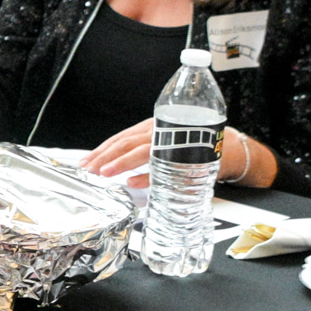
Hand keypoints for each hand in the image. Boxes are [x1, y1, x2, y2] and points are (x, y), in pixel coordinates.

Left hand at [82, 119, 266, 187]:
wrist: (226, 147)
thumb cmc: (190, 145)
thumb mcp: (163, 143)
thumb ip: (141, 153)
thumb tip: (115, 169)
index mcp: (150, 127)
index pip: (120, 138)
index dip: (101, 150)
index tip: (85, 162)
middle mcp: (159, 131)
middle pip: (126, 143)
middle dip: (105, 157)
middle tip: (89, 170)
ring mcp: (172, 143)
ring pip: (142, 151)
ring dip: (122, 163)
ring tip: (105, 173)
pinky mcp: (185, 157)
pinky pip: (163, 166)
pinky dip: (147, 175)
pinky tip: (133, 183)